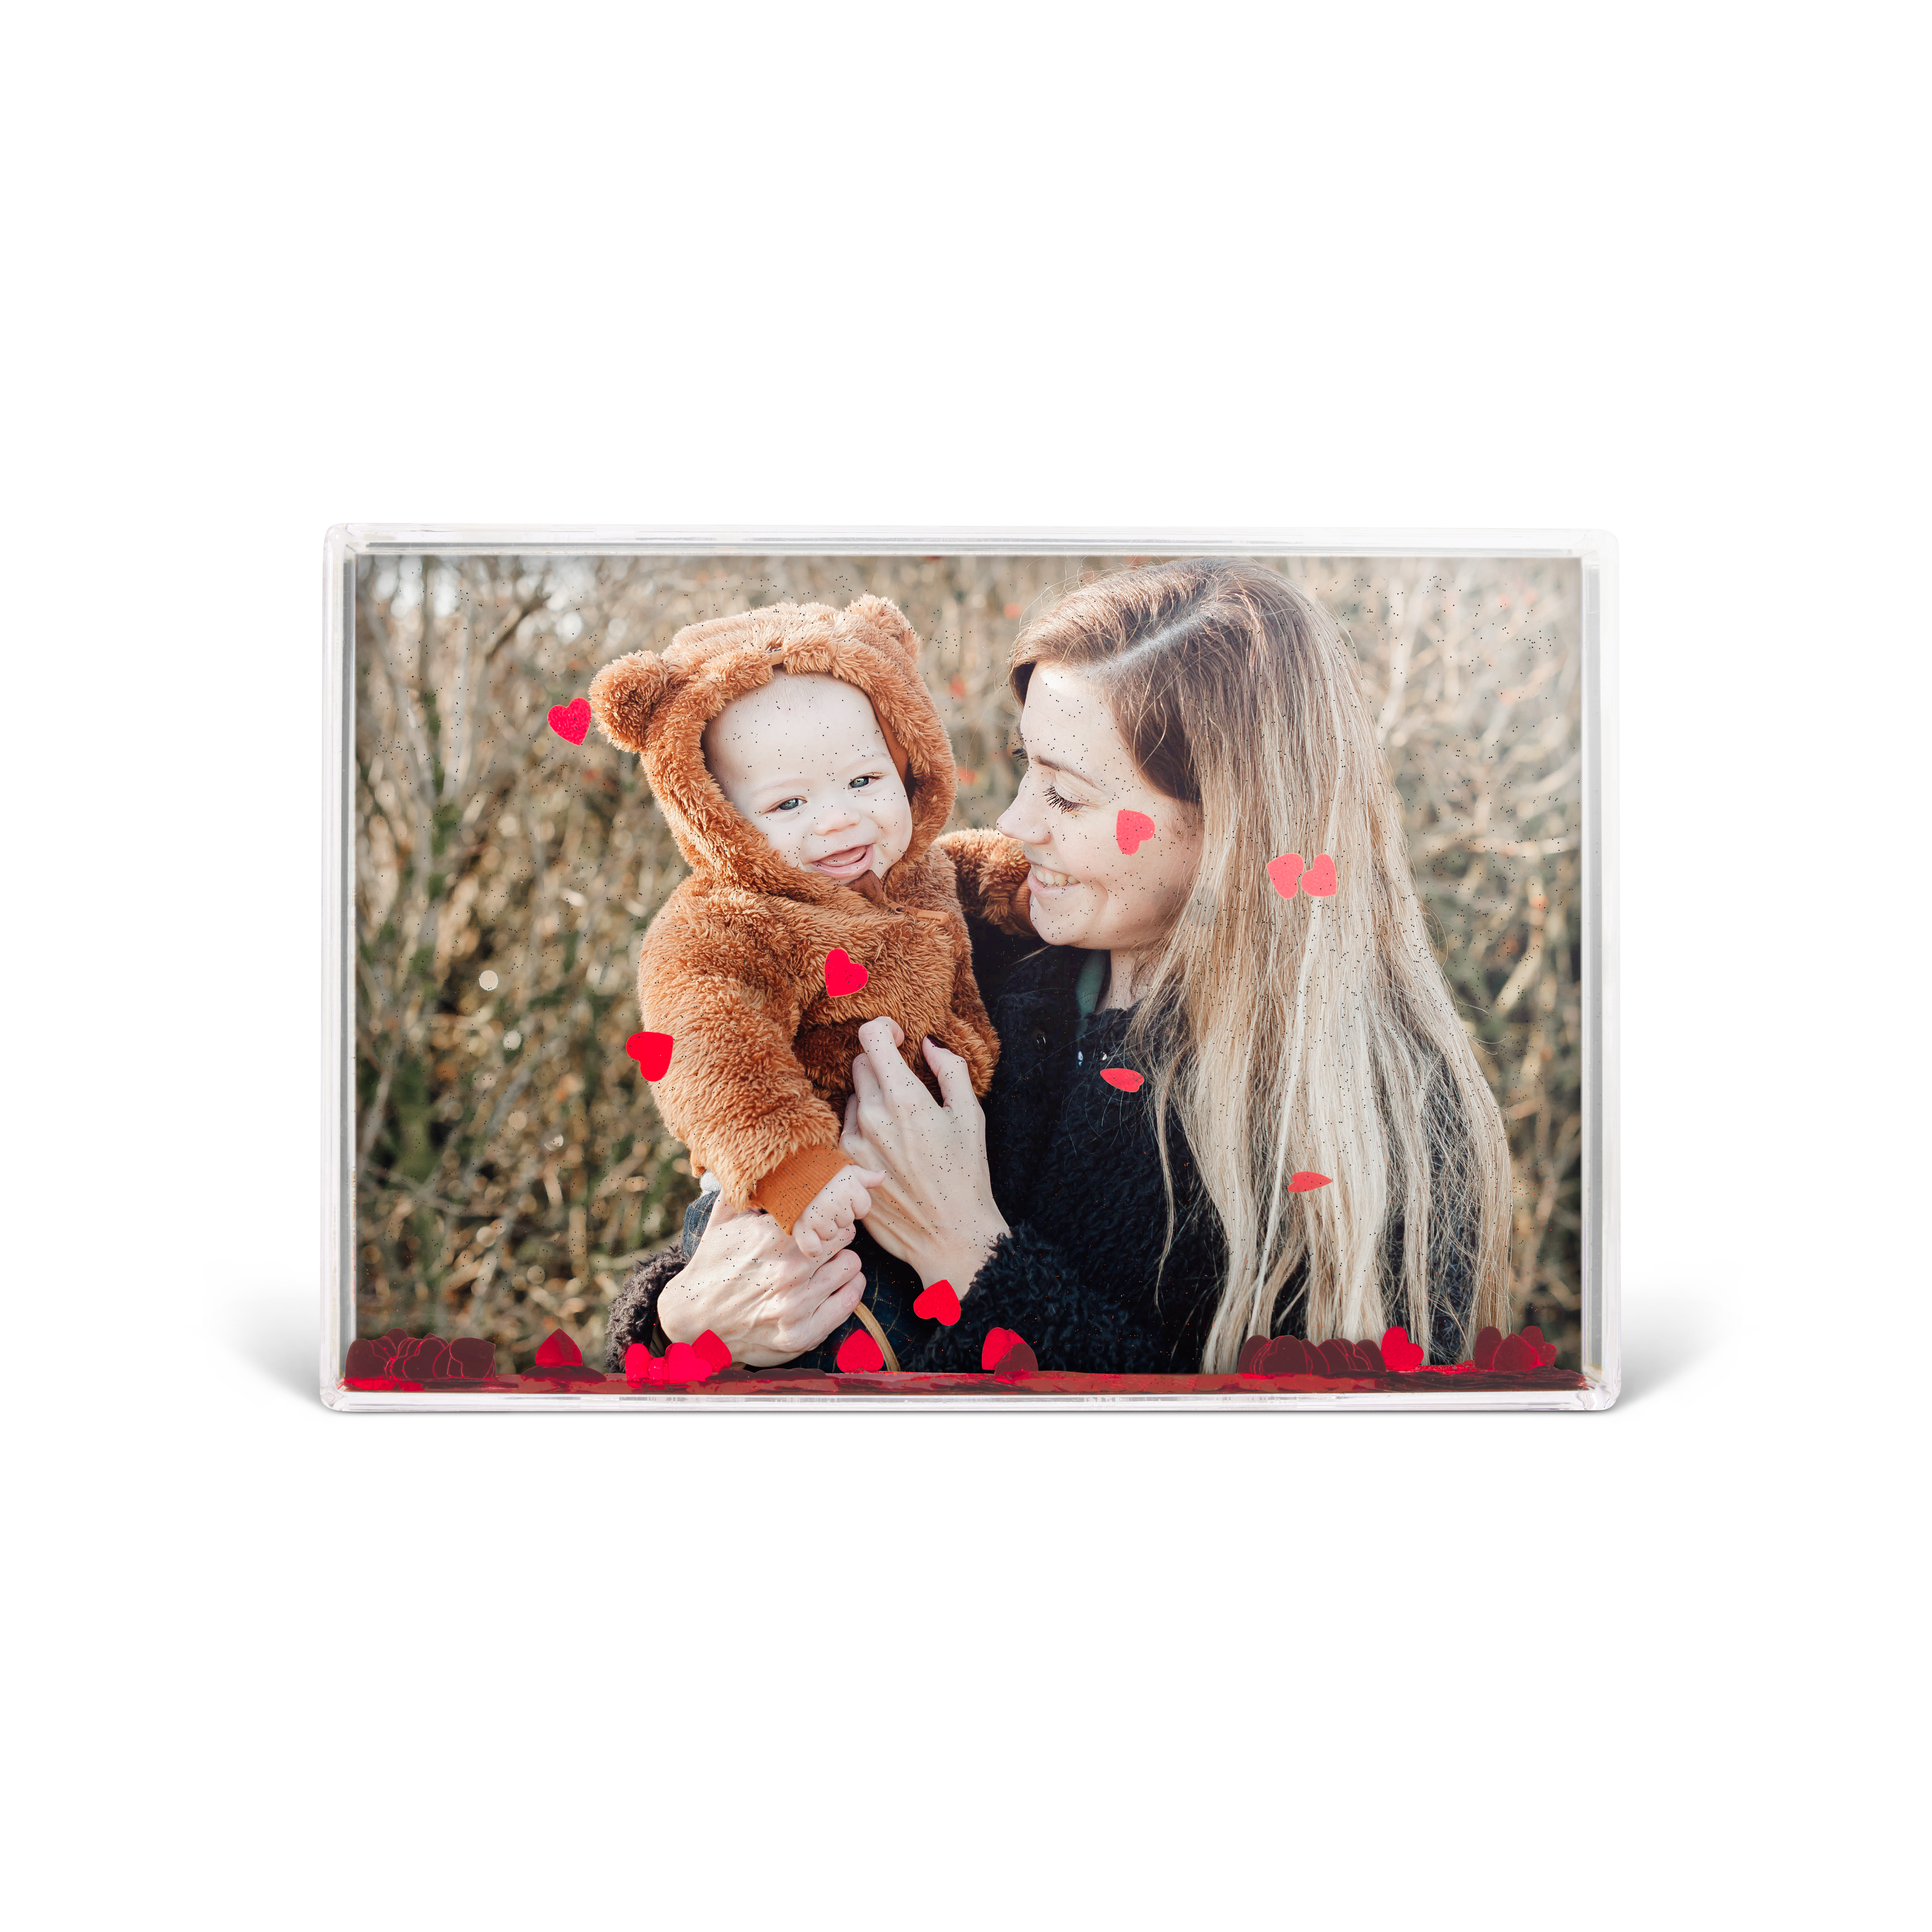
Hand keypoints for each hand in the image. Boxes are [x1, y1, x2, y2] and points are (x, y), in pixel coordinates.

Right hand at [657, 1193, 867, 1366]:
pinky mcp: (801, 1335)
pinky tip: (837, 1285)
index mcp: (772, 1237)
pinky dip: (849, 1290)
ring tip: (828, 1263)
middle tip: (826, 1239)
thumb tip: (763, 1160)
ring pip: (851, 1266)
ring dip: (842, 1262)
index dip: (828, 1210)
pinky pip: (849, 1302)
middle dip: (836, 1234)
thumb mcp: (722, 1220)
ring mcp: (796, 1305)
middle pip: (844, 1235)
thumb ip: (747, 1188)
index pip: (828, 1210)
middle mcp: (788, 1270)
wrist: (692, 1319)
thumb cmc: (712, 1264)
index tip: (824, 1215)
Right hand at [792, 1163, 889, 1260]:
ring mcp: (817, 1217)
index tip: (838, 1195)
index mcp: (849, 1188)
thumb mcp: (846, 1169)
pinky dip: (811, 1247)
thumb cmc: (819, 1171)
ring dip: (822, 1228)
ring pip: (831, 1235)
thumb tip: (883, 1175)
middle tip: (822, 1203)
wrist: (786, 1169)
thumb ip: (866, 1176)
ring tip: (811, 1211)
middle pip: (846, 1223)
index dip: (852, 1204)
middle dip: (836, 1215)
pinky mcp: (800, 1227)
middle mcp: (835, 1203)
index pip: (863, 1209)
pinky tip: (808, 1235)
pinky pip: (813, 1249)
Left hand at [840, 1016, 1009, 1292]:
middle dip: (882, 1066)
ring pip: (851, 1099)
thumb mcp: (971, 1116)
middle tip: (907, 1087)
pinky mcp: (842, 1168)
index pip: (871, 1037)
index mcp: (904, 1099)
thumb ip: (950, 1069)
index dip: (884, 1027)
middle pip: (859, 1065)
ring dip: (871, 1100)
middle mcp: (870, 1117)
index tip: (898, 1037)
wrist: (950, 1235)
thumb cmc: (966, 1175)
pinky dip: (861, 1130)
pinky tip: (887, 1151)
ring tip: (901, 1128)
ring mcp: (852, 1144)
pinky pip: (844, 1131)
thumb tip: (928, 1043)